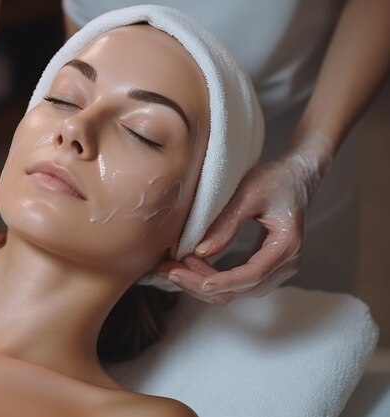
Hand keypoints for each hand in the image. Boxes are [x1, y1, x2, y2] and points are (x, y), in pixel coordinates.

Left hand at [162, 133, 333, 304]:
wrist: (298, 176)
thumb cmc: (276, 179)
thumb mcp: (248, 193)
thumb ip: (226, 224)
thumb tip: (200, 252)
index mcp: (286, 246)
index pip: (251, 275)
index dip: (219, 281)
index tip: (188, 277)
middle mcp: (286, 264)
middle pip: (240, 289)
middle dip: (201, 283)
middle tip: (168, 269)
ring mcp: (278, 269)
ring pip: (237, 291)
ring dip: (204, 283)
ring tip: (173, 268)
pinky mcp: (267, 266)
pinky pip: (238, 283)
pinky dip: (213, 278)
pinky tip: (189, 266)